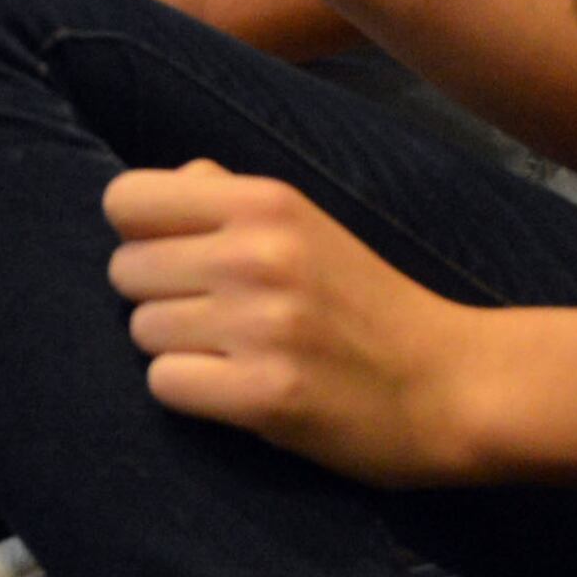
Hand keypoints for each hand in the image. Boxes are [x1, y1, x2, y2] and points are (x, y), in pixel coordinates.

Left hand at [105, 160, 480, 486]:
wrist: (452, 384)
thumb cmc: (368, 303)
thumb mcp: (307, 225)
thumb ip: (229, 197)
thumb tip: (166, 181)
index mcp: (266, 202)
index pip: (126, 198)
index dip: (139, 233)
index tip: (176, 258)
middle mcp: (257, 254)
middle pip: (124, 271)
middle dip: (157, 298)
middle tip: (213, 318)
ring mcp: (261, 325)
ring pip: (140, 331)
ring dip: (174, 349)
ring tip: (232, 354)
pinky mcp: (265, 395)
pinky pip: (164, 385)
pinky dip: (191, 394)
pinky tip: (236, 391)